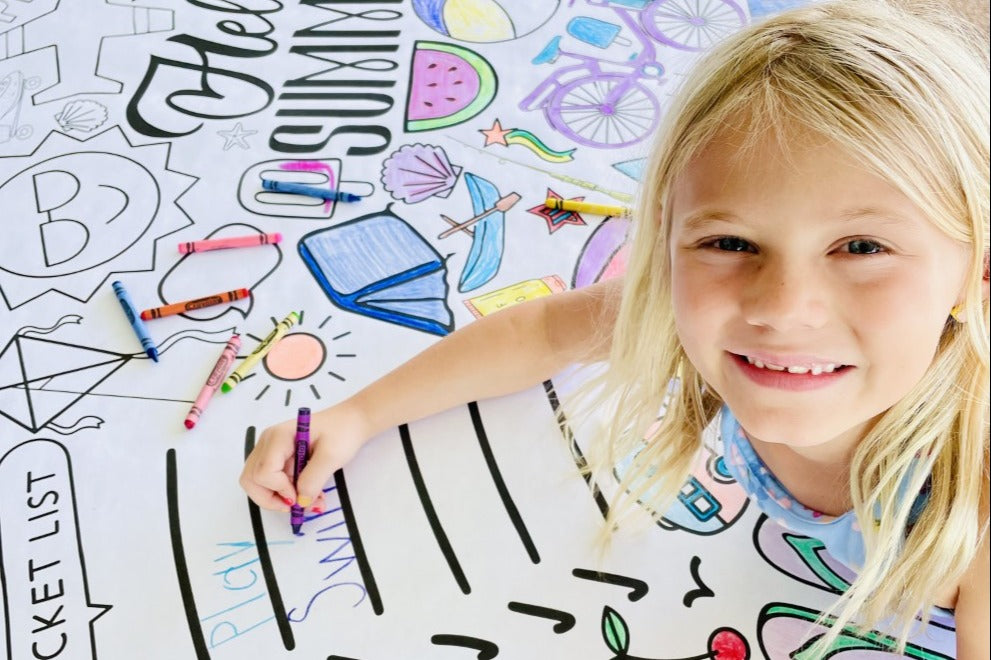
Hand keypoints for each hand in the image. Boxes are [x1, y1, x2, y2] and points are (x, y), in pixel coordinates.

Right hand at [239, 401, 369, 511]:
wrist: (351, 421)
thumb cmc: (343, 431)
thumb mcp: (332, 456)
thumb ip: (313, 480)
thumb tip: (300, 501)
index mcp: (278, 437)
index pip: (263, 472)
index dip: (280, 490)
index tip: (302, 496)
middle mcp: (268, 443)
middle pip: (252, 480)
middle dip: (272, 499)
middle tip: (297, 505)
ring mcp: (271, 450)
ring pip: (260, 484)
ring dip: (280, 498)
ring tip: (309, 500)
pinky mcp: (278, 458)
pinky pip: (272, 481)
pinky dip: (286, 493)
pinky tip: (308, 493)